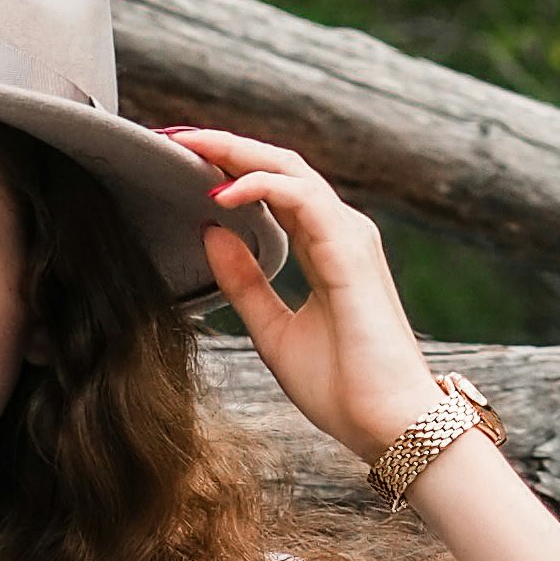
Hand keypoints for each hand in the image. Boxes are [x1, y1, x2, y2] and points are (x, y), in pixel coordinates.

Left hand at [159, 124, 445, 470]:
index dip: (228, 167)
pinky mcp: (350, 250)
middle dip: (225, 146)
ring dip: (236, 153)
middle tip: (173, 135)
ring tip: (187, 146)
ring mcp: (349, 236)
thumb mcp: (272, 331)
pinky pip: (302, 198)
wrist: (386, 425)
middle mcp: (339, 231)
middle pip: (279, 166)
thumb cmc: (341, 387)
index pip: (273, 188)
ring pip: (289, 169)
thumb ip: (243, 283)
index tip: (179, 158)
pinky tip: (221, 193)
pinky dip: (259, 187)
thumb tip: (209, 232)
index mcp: (324, 248)